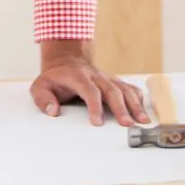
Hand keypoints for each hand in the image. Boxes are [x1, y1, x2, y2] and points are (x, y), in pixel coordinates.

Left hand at [30, 40, 149, 126]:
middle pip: (111, 90)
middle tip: (127, 124)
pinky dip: (138, 98)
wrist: (66, 60)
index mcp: (78, 77)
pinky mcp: (114, 81)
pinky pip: (129, 87)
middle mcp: (96, 76)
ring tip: (143, 120)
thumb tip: (53, 111)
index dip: (94, 106)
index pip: (89, 91)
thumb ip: (43, 99)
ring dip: (134, 105)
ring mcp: (107, 78)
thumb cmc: (54, 78)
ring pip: (124, 89)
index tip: (97, 122)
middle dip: (120, 108)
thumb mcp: (40, 86)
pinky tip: (144, 109)